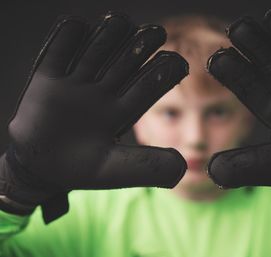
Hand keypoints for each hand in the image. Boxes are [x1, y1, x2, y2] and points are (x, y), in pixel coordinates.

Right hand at [0, 12, 187, 222]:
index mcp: (122, 112)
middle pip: (125, 63)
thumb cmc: (79, 170)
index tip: (178, 62)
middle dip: (140, 47)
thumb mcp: (114, 170)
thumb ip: (147, 167)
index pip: (147, 88)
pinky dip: (66, 39)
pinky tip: (78, 25)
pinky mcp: (49, 79)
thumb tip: (182, 168)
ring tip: (121, 22)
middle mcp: (103, 93)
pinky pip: (58, 54)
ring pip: (96, 52)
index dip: (162, 75)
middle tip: (157, 33)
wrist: (39, 170)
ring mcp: (77, 84)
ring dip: (109, 36)